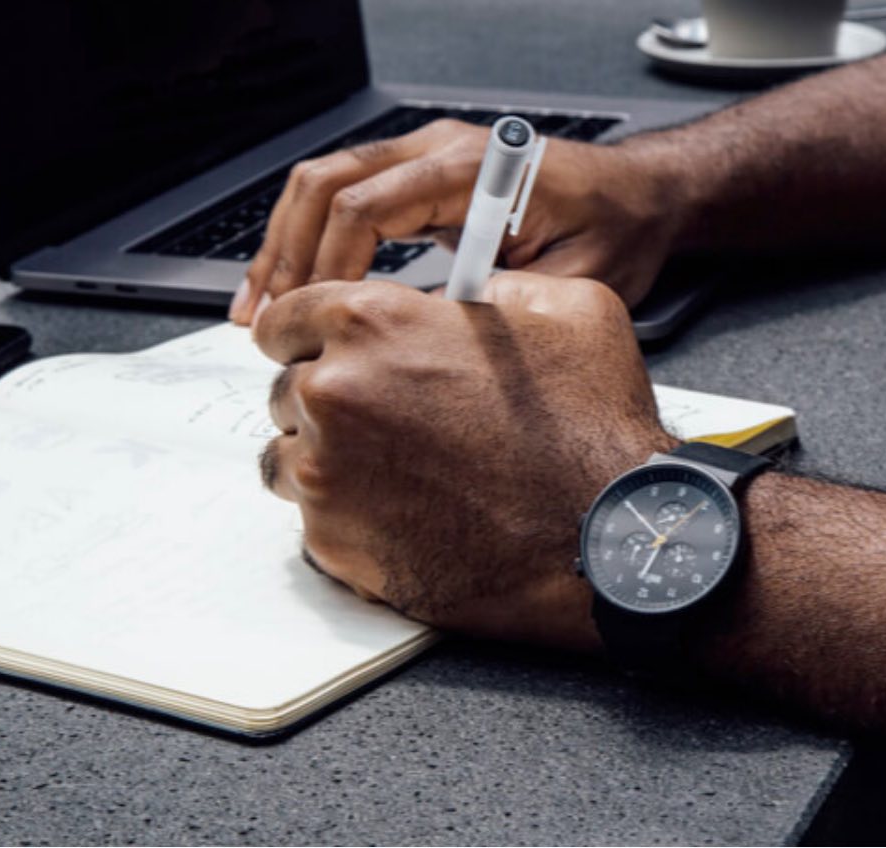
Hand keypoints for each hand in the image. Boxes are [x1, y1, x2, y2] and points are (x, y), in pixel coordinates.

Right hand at [230, 120, 680, 323]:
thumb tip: (423, 339)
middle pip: (326, 183)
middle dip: (286, 254)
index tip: (314, 322)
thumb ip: (497, 305)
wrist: (640, 198)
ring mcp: (427, 156)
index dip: (329, 268)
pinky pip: (348, 195)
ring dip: (286, 244)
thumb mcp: (569, 283)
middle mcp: (440, 149)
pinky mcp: (424, 176)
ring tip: (258, 306)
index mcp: (472, 169)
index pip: (366, 206)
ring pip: (324, 183)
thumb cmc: (616, 233)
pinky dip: (313, 237)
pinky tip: (297, 283)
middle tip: (263, 320)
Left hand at [253, 272, 675, 650]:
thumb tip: (472, 294)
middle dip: (331, 401)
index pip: (285, 316)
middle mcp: (334, 392)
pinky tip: (409, 512)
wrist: (600, 536)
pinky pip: (314, 520)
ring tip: (400, 471)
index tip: (326, 353)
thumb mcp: (569, 310)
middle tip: (393, 420)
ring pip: (289, 457)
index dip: (312, 335)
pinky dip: (349, 516)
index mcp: (373, 322)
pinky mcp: (332, 541)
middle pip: (286, 389)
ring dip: (330, 460)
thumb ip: (497, 287)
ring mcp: (324, 472)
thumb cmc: (589, 433)